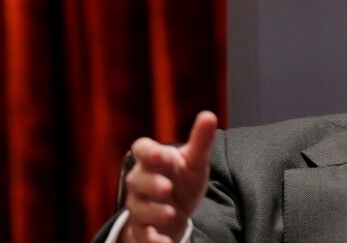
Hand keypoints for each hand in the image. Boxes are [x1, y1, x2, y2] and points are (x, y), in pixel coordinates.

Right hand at [119, 111, 217, 242]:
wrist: (175, 210)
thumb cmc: (183, 178)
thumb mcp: (195, 160)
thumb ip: (200, 140)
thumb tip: (209, 115)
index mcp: (153, 160)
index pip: (141, 149)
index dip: (148, 151)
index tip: (160, 153)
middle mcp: (141, 181)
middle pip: (138, 180)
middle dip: (151, 184)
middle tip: (167, 187)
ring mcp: (140, 206)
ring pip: (139, 208)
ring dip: (153, 211)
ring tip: (171, 213)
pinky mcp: (143, 229)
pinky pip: (142, 235)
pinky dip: (153, 240)